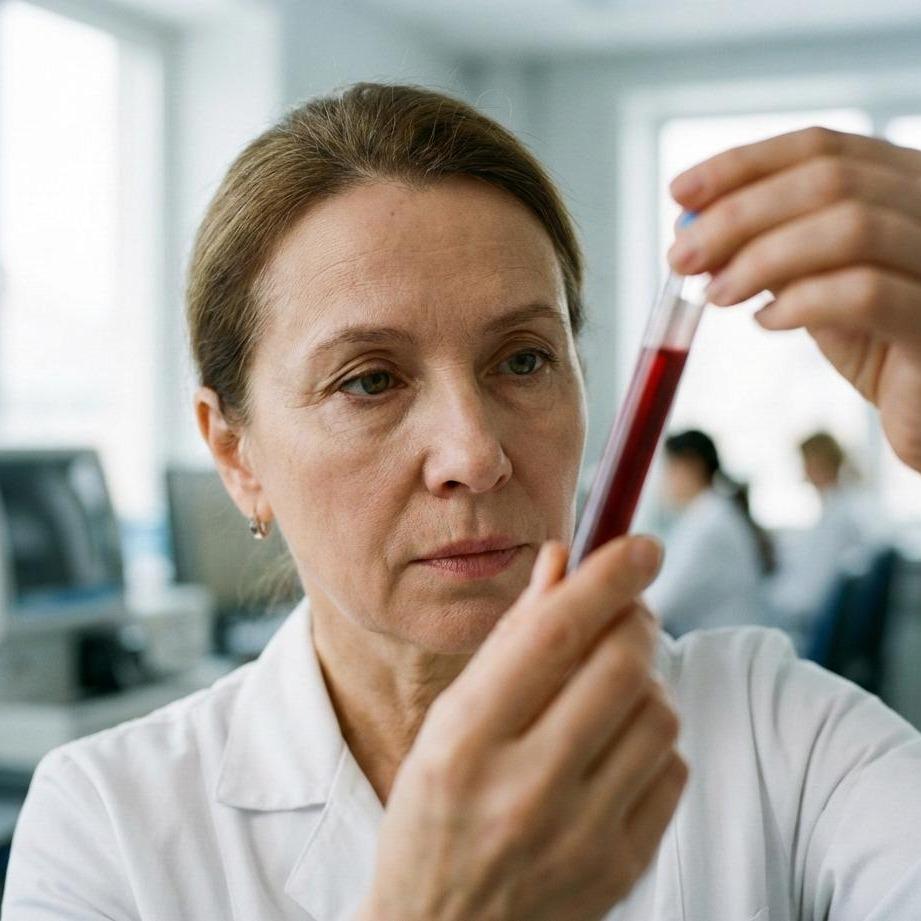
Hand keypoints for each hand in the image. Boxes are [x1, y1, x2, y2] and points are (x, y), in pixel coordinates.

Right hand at [358, 537, 685, 920]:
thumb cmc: (434, 810)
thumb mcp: (448, 720)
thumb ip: (510, 639)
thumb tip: (563, 564)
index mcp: (465, 740)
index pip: (554, 634)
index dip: (606, 578)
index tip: (642, 544)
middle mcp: (524, 788)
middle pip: (620, 665)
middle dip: (634, 618)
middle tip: (626, 611)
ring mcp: (579, 835)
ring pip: (657, 712)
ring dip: (642, 682)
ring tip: (606, 692)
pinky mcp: (621, 867)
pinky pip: (672, 767)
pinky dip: (651, 740)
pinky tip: (614, 747)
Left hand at [668, 127, 920, 472]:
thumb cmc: (878, 344)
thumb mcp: (818, 285)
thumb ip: (771, 252)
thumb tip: (692, 231)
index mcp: (905, 184)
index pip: (822, 147)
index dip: (743, 165)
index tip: (679, 192)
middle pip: (830, 180)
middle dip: (739, 214)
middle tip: (681, 255)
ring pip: (852, 227)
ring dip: (762, 258)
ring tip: (716, 293)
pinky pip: (867, 293)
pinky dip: (801, 301)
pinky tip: (766, 322)